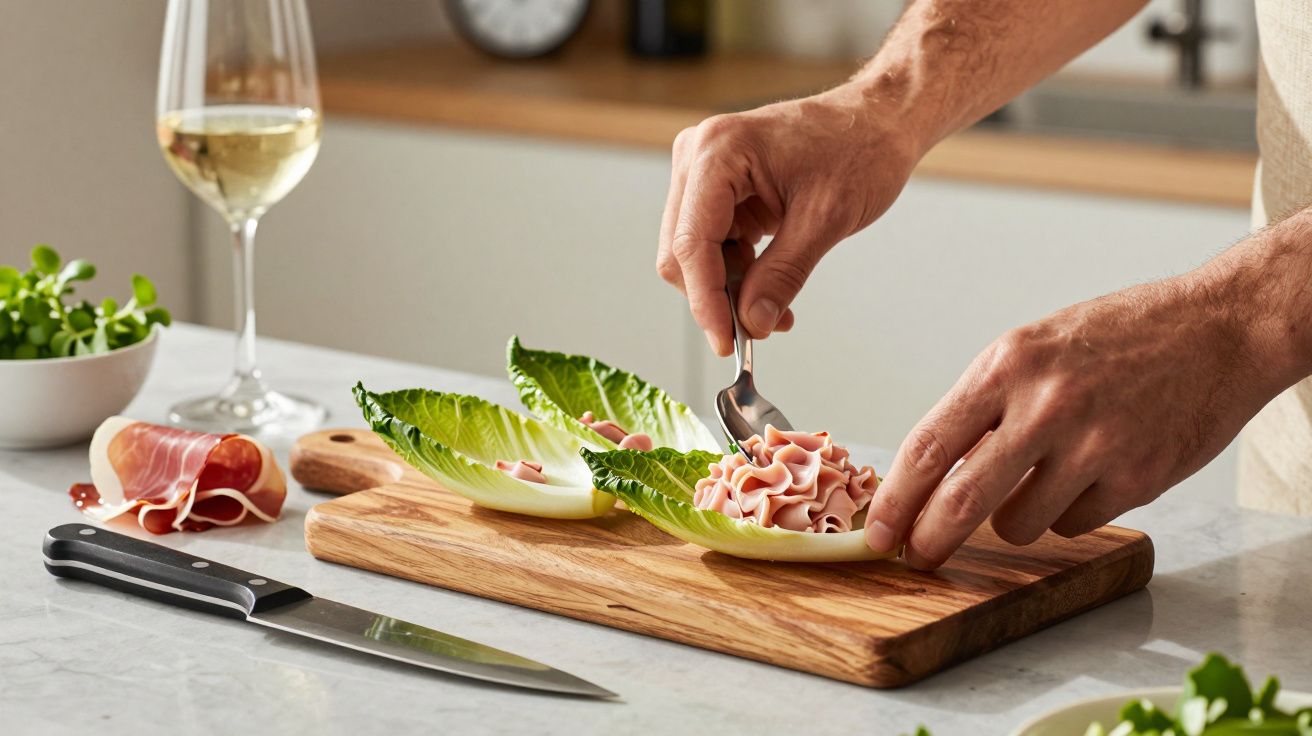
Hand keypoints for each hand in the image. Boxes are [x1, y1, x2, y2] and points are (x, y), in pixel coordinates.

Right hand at [656, 88, 919, 354]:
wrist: (878, 120)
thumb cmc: (860, 149)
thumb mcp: (826, 218)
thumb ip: (783, 274)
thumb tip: (752, 323)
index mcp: (718, 152)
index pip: (691, 242)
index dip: (706, 300)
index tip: (727, 341)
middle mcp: (698, 156)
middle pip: (681, 250)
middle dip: (716, 296)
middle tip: (757, 328)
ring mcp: (704, 171)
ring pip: (693, 253)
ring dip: (729, 288)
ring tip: (775, 309)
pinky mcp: (717, 188)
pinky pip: (712, 243)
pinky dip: (737, 272)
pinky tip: (769, 287)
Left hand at [864, 271, 1293, 568]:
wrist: (1217, 329)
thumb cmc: (1115, 337)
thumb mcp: (1031, 348)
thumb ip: (982, 407)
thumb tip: (929, 475)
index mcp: (1007, 365)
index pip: (929, 446)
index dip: (894, 500)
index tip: (877, 531)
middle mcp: (1046, 405)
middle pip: (962, 500)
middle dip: (929, 539)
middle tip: (917, 556)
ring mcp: (1095, 446)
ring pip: (1017, 524)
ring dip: (1014, 517)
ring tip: (1041, 476)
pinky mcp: (1137, 478)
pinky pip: (1072, 525)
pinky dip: (1069, 511)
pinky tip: (1093, 471)